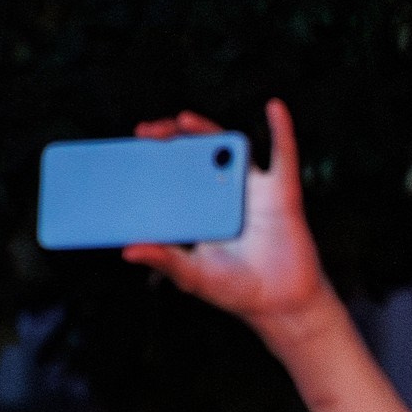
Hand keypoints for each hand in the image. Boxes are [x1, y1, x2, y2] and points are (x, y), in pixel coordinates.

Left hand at [122, 100, 332, 334]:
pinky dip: (281, 130)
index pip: (174, 176)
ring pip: (230, 149)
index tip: (130, 150)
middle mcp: (224, 193)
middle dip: (173, 138)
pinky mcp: (282, 192)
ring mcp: (253, 189)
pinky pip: (284, 155)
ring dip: (208, 130)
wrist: (278, 302)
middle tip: (145, 132)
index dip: (155, 160)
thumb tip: (127, 250)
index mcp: (200, 210)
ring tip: (183, 120)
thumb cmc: (235, 288)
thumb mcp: (191, 275)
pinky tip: (274, 109)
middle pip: (198, 154)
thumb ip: (164, 260)